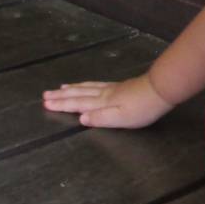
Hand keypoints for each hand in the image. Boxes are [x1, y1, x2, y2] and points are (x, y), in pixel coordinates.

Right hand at [41, 76, 168, 128]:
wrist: (159, 90)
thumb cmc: (142, 109)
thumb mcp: (121, 118)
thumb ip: (101, 118)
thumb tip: (81, 118)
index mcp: (102, 103)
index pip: (77, 104)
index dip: (61, 105)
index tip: (45, 104)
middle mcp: (103, 94)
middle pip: (78, 94)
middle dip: (61, 96)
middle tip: (45, 95)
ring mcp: (111, 89)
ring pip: (85, 88)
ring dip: (71, 89)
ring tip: (59, 88)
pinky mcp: (119, 87)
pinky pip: (95, 84)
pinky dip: (85, 85)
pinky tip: (85, 85)